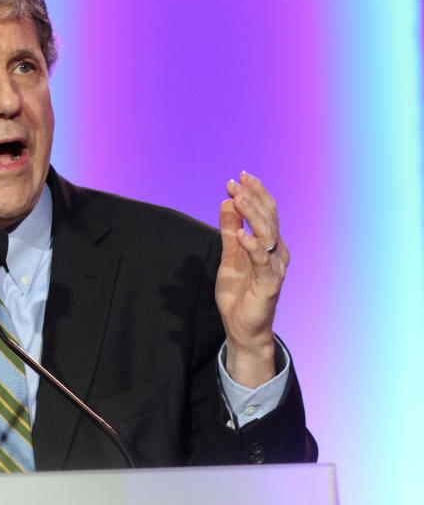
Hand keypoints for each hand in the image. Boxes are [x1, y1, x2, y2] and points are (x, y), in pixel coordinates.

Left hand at [216, 171, 288, 387]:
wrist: (243, 327)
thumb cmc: (239, 292)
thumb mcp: (229, 255)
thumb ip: (230, 229)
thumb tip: (227, 202)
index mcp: (269, 244)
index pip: (264, 213)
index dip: (254, 194)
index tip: (239, 177)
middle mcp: (277, 252)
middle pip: (269, 218)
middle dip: (253, 197)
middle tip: (236, 182)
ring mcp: (275, 267)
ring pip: (268, 234)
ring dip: (252, 215)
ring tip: (238, 198)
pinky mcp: (270, 283)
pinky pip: (262, 261)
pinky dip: (252, 245)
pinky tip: (240, 234)